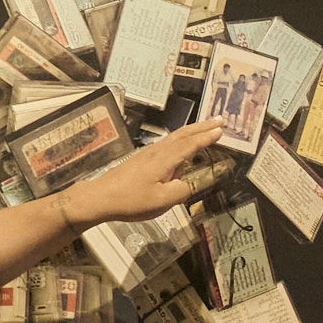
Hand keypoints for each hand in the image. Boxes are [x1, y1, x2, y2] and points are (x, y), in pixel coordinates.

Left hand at [70, 122, 229, 228]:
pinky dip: (181, 139)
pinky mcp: (142, 159)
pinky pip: (167, 144)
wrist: (101, 197)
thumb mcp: (161, 202)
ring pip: (175, 137)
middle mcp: (157, 152)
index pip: (190, 144)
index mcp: (164, 159)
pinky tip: (182, 146)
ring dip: (192, 131)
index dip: (206, 137)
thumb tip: (186, 185)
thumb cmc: (130, 200)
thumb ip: (180, 192)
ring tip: (206, 128)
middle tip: (219, 120)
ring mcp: (148, 154)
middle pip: (183, 134)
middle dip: (202, 126)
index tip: (221, 130)